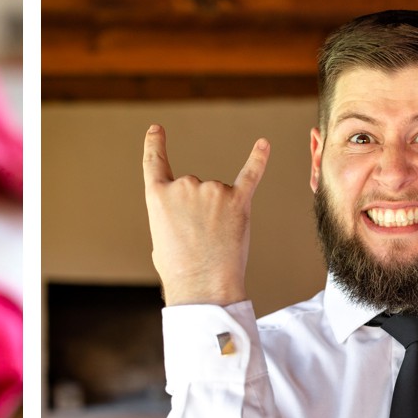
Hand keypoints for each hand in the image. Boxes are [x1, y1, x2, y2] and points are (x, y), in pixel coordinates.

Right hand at [143, 125, 267, 306]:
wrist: (203, 288)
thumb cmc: (179, 272)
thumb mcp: (160, 240)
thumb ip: (171, 217)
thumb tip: (192, 213)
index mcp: (157, 196)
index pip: (154, 162)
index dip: (155, 144)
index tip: (157, 130)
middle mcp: (184, 185)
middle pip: (192, 188)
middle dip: (196, 212)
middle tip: (197, 242)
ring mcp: (212, 190)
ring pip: (216, 193)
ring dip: (217, 215)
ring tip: (214, 242)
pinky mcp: (238, 200)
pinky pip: (250, 174)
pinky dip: (259, 159)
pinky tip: (264, 145)